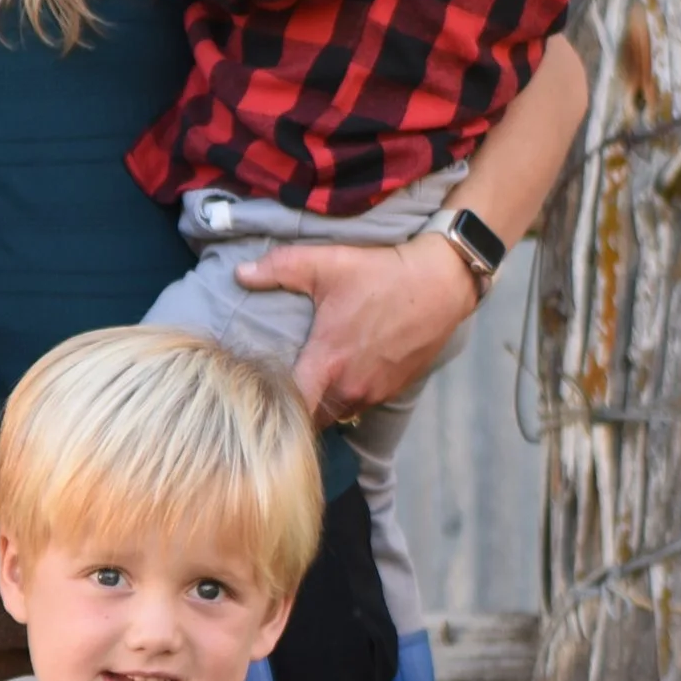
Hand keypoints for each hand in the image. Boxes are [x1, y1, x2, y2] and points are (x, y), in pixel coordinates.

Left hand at [235, 233, 476, 422]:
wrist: (440, 283)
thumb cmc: (381, 274)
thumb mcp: (326, 263)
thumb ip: (278, 269)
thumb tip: (239, 273)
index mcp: (328, 361)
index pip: (293, 407)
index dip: (273, 406)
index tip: (258, 396)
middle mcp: (351, 386)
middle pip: (313, 417)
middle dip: (296, 408)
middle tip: (278, 389)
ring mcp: (375, 391)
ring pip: (338, 412)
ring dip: (324, 403)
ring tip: (309, 382)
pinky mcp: (394, 389)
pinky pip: (362, 404)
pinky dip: (349, 396)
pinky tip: (343, 373)